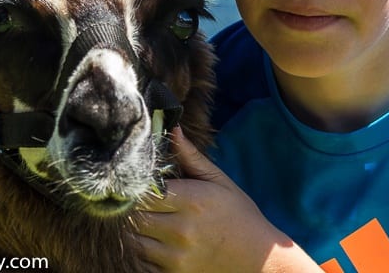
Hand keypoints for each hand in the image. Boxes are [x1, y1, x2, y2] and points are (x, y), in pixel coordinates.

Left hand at [136, 127, 321, 272]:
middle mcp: (182, 229)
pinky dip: (141, 252)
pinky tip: (151, 241)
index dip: (136, 186)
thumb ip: (192, 156)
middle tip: (132, 200)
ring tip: (142, 220)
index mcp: (193, 200)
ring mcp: (176, 255)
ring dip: (133, 230)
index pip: (145, 190)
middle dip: (130, 208)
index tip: (136, 182)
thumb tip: (173, 129)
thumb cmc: (239, 215)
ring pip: (134, 240)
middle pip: (135, 215)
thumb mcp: (220, 181)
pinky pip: (142, 262)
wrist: (258, 259)